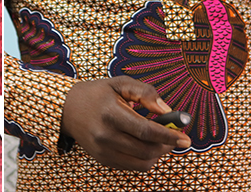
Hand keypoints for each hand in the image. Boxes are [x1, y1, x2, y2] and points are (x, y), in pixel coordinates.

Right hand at [60, 76, 189, 170]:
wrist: (66, 108)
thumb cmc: (96, 94)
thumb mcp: (119, 83)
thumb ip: (145, 92)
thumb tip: (166, 110)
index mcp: (110, 113)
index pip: (146, 131)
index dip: (169, 135)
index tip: (185, 137)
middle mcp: (105, 135)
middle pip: (147, 149)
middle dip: (167, 145)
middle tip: (175, 137)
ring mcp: (103, 150)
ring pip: (142, 162)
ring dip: (157, 154)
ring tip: (159, 141)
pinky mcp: (103, 159)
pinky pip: (132, 166)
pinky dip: (144, 158)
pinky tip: (144, 145)